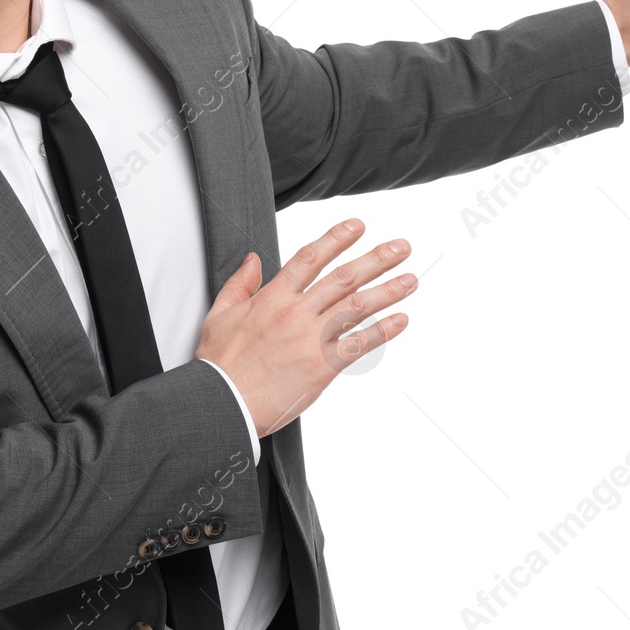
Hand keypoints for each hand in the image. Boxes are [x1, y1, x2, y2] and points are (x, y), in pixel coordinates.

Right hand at [195, 218, 415, 438]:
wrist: (221, 403)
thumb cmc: (218, 365)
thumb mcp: (219, 315)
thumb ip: (239, 284)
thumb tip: (252, 259)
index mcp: (271, 298)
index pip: (310, 258)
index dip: (336, 239)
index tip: (358, 226)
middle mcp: (295, 313)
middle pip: (343, 277)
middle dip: (376, 259)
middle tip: (401, 247)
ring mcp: (310, 339)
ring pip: (357, 307)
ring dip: (388, 291)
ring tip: (411, 279)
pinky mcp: (321, 367)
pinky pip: (358, 344)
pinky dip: (382, 331)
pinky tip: (401, 320)